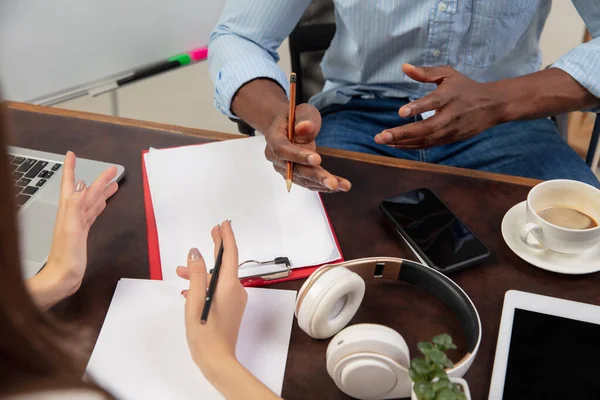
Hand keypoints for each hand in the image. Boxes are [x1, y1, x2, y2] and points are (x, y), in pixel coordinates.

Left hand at [27, 151, 118, 307]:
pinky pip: (93, 213)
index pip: (70, 184)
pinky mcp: (83, 232)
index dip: (70, 168)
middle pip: (86, 191)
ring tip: (113, 183)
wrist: (63, 276)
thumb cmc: (65, 256)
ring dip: (101, 191)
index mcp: (67, 210)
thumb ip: (75, 206)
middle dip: (98, 179)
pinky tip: (103, 202)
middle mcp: (71, 213)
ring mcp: (77, 223)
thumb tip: (82, 187)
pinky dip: (99, 205)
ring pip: (91, 201)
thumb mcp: (70, 228)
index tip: (72, 154)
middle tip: (111, 169)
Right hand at [177, 221, 247, 377]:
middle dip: (217, 247)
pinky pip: (219, 289)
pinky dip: (206, 285)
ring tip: (180, 272)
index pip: (230, 254)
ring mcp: (235, 300)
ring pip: (219, 278)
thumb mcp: (195, 300)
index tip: (223, 224)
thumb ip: (197, 274)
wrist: (217, 359)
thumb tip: (196, 252)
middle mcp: (236, 290)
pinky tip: (188, 290)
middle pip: (226, 263)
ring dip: (203, 272)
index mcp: (229, 285)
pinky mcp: (231, 309)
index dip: (226, 237)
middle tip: (211, 232)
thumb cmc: (204, 332)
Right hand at [264, 103, 350, 191]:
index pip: (283, 150)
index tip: (317, 159)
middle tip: (332, 183)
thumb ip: (304, 119)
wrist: (288, 127)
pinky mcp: (294, 175)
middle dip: (315, 176)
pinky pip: (308, 182)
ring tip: (343, 185)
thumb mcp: (302, 111)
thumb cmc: (296, 118)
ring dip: (323, 184)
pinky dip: (323, 185)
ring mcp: (284, 168)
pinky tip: (339, 186)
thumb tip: (304, 127)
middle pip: (294, 170)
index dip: (299, 156)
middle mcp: (275, 157)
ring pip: (303, 179)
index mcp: (273, 138)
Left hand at [374, 64, 503, 148]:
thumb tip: (404, 67)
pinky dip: (411, 146)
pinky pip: (428, 145)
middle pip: (426, 128)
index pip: (433, 102)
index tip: (400, 112)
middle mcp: (451, 115)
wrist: (492, 106)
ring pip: (425, 140)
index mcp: (451, 95)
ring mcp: (451, 130)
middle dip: (402, 133)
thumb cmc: (466, 87)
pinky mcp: (449, 139)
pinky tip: (395, 145)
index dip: (417, 108)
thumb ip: (426, 72)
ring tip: (382, 140)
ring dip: (402, 142)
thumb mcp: (448, 74)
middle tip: (381, 136)